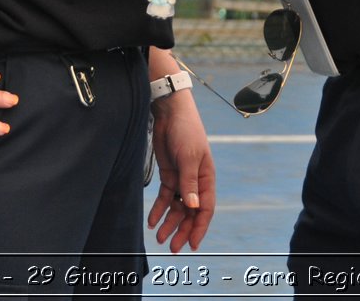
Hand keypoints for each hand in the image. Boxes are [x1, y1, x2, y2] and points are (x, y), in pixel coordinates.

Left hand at [146, 93, 214, 251]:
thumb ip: (189, 183)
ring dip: (169, 223)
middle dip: (182, 230)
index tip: (192, 244)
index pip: (205, 208)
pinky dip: (159, 209)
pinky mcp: (169, 175)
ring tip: (159, 238)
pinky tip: (152, 220)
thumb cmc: (186, 131)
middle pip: (190, 212)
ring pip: (177, 208)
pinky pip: (165, 197)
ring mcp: (182, 179)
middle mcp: (195, 182)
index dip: (199, 227)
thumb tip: (193, 206)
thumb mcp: (188, 157)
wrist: (170, 112)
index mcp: (206, 179)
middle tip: (172, 247)